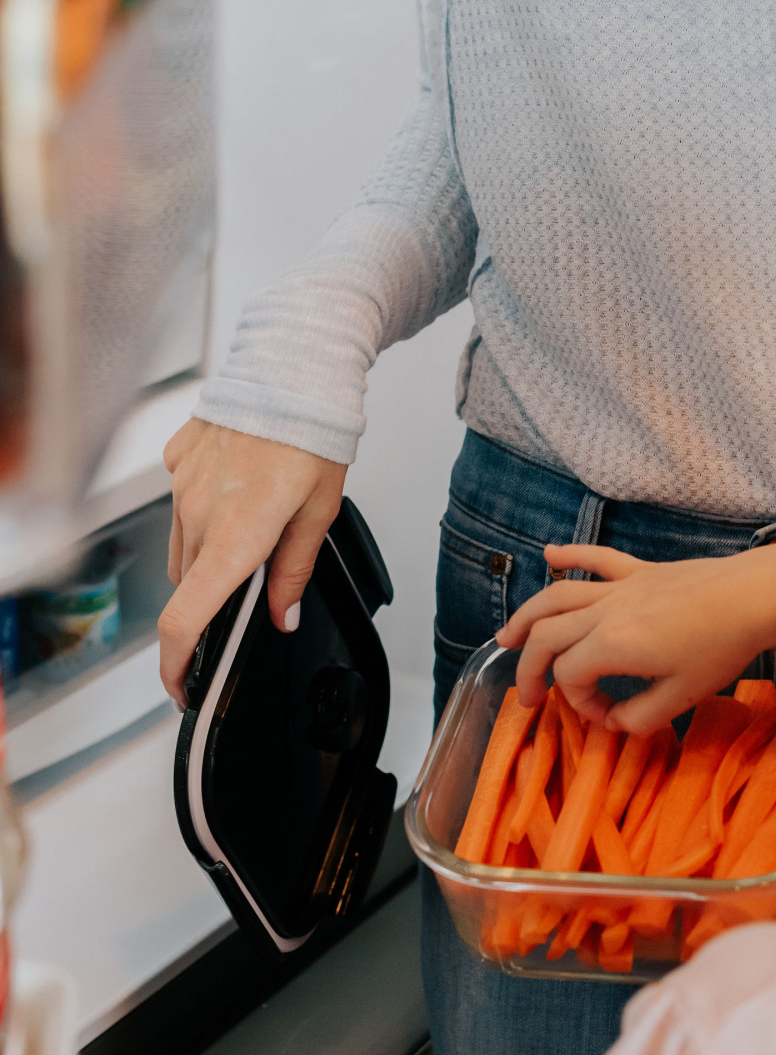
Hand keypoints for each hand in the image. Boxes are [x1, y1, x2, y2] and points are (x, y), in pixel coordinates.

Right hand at [157, 418, 347, 701]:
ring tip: (256, 522)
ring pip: (184, 545)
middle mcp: (198, 513)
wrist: (294, 368)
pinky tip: (239, 484)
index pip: (185, 619)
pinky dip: (205, 508)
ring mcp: (181, 485)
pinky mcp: (177, 459)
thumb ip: (295, 570)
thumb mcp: (320, 513)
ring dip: (210, 553)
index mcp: (235, 536)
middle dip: (215, 595)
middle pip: (190, 584)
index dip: (177, 665)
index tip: (183, 686)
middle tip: (254, 580)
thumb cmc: (313, 435)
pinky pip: (183, 502)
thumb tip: (281, 616)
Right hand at [496, 542, 775, 733]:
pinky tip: (550, 555)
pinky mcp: (639, 570)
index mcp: (613, 645)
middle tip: (527, 695)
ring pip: (557, 595)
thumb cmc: (721, 648)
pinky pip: (595, 558)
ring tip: (507, 637)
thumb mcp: (682, 697)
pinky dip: (569, 555)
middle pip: (547, 636)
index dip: (579, 704)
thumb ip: (641, 717)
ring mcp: (620, 586)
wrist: (754, 596)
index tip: (608, 717)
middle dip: (530, 669)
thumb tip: (617, 723)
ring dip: (527, 616)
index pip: (570, 677)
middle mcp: (605, 611)